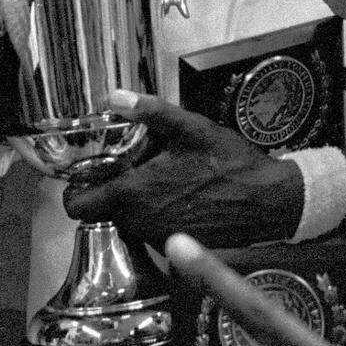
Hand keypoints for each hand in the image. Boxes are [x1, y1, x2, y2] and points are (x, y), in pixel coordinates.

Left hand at [63, 93, 303, 248]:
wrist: (268, 202)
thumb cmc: (229, 162)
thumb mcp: (191, 128)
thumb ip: (150, 112)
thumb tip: (113, 97)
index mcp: (135, 193)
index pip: (78, 206)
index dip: (76, 189)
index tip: (90, 172)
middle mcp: (140, 222)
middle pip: (104, 211)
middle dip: (112, 190)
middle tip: (133, 165)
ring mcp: (158, 239)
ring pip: (127, 221)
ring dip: (135, 203)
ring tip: (161, 177)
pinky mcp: (175, 248)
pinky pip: (150, 231)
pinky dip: (156, 216)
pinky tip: (179, 196)